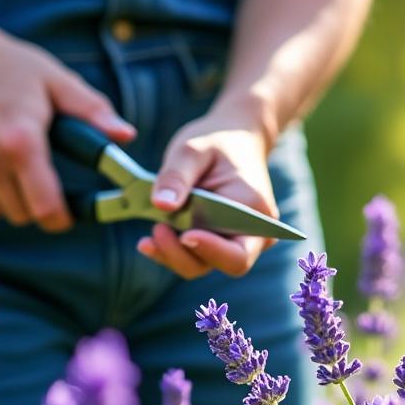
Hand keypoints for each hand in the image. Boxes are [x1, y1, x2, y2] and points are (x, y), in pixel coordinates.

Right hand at [0, 30, 134, 229]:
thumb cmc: (16, 70)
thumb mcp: (59, 82)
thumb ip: (93, 112)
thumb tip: (127, 136)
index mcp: (21, 141)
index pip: (45, 208)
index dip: (62, 218)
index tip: (70, 213)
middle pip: (23, 216)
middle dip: (41, 208)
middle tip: (48, 185)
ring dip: (15, 202)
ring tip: (22, 171)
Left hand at [137, 105, 278, 278]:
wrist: (235, 139)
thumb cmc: (217, 141)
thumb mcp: (192, 149)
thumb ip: (176, 176)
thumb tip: (161, 205)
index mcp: (254, 210)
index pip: (238, 252)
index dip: (212, 251)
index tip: (185, 235)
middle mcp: (252, 234)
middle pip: (221, 265)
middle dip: (184, 255)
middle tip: (156, 230)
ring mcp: (234, 240)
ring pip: (202, 264)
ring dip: (172, 254)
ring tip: (151, 233)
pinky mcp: (216, 241)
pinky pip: (194, 256)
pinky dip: (171, 251)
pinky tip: (149, 241)